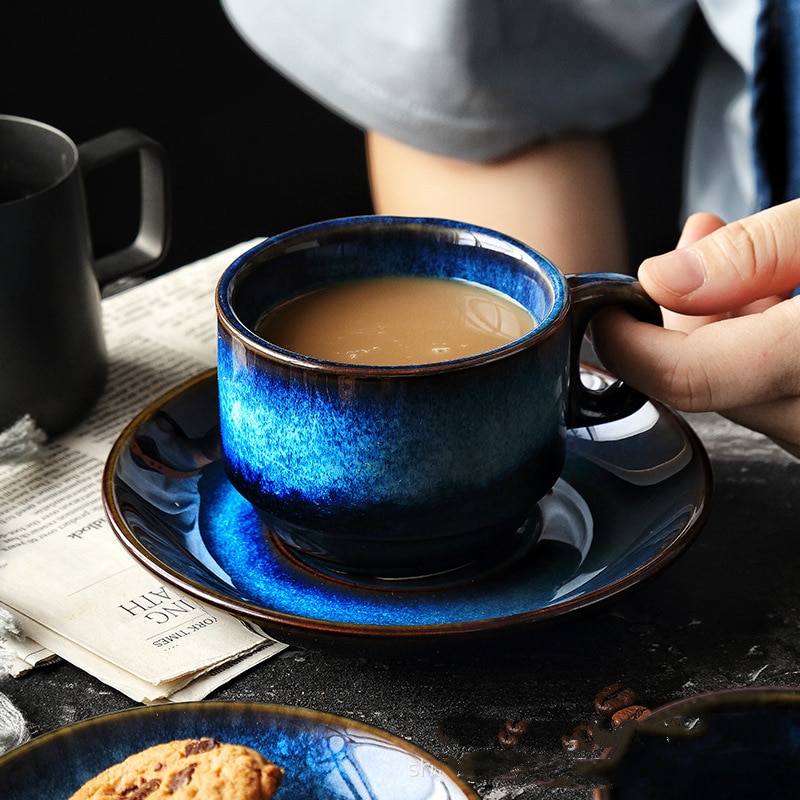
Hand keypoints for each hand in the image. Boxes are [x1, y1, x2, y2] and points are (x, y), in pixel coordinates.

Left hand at [592, 199, 799, 457]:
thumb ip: (760, 251)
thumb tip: (663, 280)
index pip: (689, 378)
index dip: (630, 344)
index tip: (607, 308)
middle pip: (705, 385)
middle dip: (681, 317)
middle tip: (699, 243)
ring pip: (739, 393)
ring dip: (722, 330)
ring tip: (747, 255)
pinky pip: (775, 397)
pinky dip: (759, 351)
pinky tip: (774, 297)